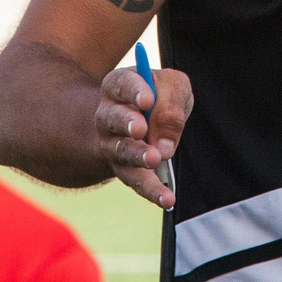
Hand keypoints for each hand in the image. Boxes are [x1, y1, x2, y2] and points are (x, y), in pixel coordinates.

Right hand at [94, 64, 192, 208]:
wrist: (145, 118)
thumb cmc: (161, 95)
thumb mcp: (173, 86)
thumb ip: (171, 103)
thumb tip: (165, 145)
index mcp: (118, 85)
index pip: (122, 84)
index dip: (133, 91)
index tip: (147, 99)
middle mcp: (108, 114)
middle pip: (113, 118)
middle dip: (127, 123)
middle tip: (141, 129)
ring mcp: (112, 144)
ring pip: (120, 151)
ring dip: (137, 156)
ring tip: (155, 159)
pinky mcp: (123, 168)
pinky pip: (135, 180)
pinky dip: (151, 189)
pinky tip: (166, 197)